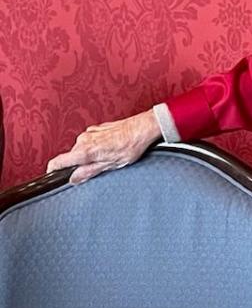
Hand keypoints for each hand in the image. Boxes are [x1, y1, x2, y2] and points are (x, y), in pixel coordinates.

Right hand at [46, 109, 161, 183]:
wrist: (143, 127)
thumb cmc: (131, 145)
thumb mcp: (111, 165)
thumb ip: (90, 172)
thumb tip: (74, 179)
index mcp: (85, 150)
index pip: (58, 162)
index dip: (53, 171)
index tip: (53, 176)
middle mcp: (83, 140)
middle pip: (72, 157)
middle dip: (80, 165)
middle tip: (98, 168)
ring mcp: (89, 132)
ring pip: (82, 149)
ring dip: (91, 155)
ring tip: (110, 157)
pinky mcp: (96, 128)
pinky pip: (90, 142)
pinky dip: (96, 147)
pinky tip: (111, 148)